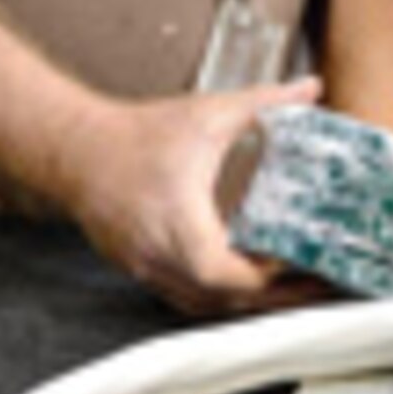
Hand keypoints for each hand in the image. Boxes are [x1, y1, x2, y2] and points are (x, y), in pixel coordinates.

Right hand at [63, 74, 327, 317]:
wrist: (76, 148)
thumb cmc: (137, 134)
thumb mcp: (208, 113)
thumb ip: (264, 101)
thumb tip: (311, 87)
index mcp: (178, 222)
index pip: (224, 273)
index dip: (265, 276)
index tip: (300, 261)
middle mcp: (159, 255)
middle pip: (222, 301)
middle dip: (274, 298)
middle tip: (316, 287)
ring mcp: (145, 268)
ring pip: (203, 306)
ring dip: (247, 303)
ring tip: (291, 292)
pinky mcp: (139, 269)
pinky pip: (184, 298)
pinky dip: (218, 297)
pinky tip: (244, 285)